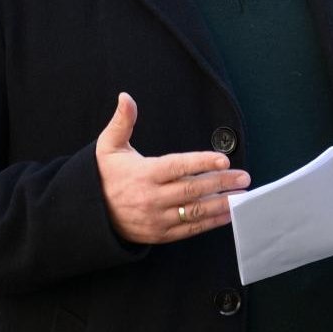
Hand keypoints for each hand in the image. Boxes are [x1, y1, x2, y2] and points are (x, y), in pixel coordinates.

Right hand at [97, 92, 249, 244]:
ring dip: (221, 204)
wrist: (89, 213)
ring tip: (241, 196)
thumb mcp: (108, 146)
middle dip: (221, 182)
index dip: (202, 162)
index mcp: (143, 174)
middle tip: (243, 177)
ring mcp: (157, 218)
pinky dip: (210, 222)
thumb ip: (122, 122)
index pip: (178, 166)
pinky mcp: (160, 234)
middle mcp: (151, 197)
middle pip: (192, 189)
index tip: (224, 160)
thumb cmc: (104, 176)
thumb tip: (126, 97)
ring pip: (194, 211)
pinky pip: (189, 228)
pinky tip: (226, 214)